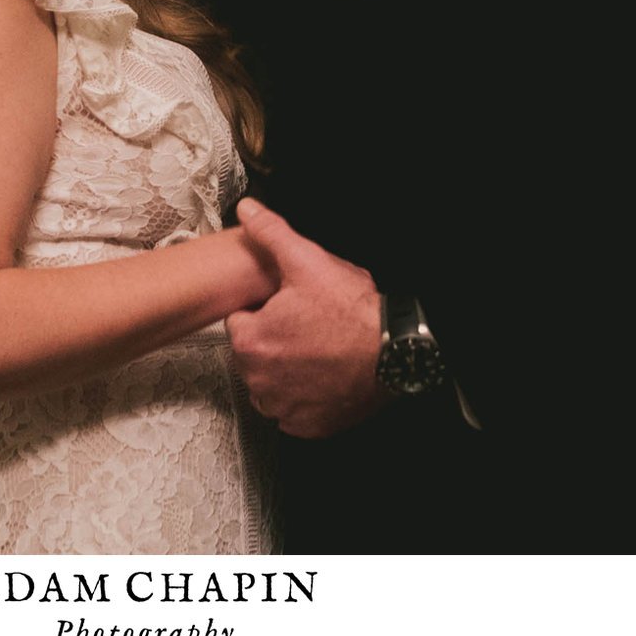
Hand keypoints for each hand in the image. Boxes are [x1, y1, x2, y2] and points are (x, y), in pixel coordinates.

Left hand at [223, 199, 388, 438]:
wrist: (394, 354)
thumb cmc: (353, 313)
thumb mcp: (309, 262)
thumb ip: (270, 233)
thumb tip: (247, 209)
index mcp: (251, 341)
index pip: (241, 321)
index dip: (265, 311)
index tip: (288, 308)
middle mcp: (259, 380)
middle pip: (254, 354)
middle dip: (274, 341)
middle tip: (307, 326)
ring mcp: (282, 407)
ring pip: (270, 383)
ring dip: (285, 371)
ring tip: (316, 350)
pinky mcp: (305, 426)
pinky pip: (292, 410)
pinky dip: (303, 397)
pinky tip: (322, 376)